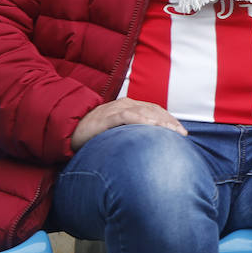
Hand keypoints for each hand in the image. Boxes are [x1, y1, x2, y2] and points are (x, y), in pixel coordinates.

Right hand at [71, 98, 185, 150]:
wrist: (68, 131)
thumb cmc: (95, 135)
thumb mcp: (117, 133)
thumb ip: (132, 135)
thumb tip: (150, 148)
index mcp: (130, 107)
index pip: (155, 111)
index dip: (169, 120)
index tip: (182, 132)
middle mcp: (126, 104)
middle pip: (154, 110)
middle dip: (169, 122)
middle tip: (183, 134)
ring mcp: (116, 108)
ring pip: (144, 111)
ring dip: (161, 121)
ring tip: (173, 131)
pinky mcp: (107, 116)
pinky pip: (127, 116)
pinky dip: (142, 120)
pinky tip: (153, 126)